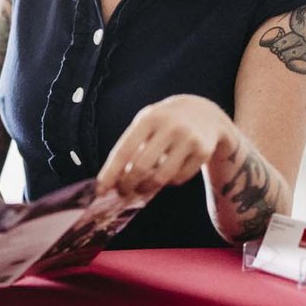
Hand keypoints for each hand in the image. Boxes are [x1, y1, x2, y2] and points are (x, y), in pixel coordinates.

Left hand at [96, 94, 239, 198]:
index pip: (124, 150)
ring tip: (142, 187)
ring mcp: (188, 139)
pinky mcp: (203, 152)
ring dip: (147, 187)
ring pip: (162, 177)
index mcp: (149, 118)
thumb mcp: (147, 123)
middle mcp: (170, 127)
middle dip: (128, 184)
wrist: (205, 112)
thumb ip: (132, 146)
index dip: (111, 172)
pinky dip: (169, 182)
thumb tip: (117, 179)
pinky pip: (179, 178)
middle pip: (141, 167)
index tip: (100, 190)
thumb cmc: (165, 121)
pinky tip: (166, 175)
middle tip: (122, 192)